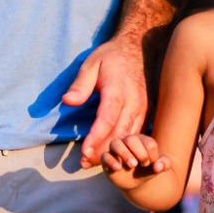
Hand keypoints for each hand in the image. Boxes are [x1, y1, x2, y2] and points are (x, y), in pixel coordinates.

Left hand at [63, 35, 149, 166]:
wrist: (139, 48)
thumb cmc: (111, 57)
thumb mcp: (91, 64)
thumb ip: (80, 84)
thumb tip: (68, 101)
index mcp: (118, 91)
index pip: (107, 119)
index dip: (96, 138)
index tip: (84, 152)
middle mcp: (134, 103)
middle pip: (119, 133)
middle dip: (103, 151)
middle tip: (85, 163)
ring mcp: (142, 109)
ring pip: (129, 137)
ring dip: (113, 152)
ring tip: (95, 163)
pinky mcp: (145, 113)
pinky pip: (136, 134)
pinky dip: (125, 147)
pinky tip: (113, 155)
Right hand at [100, 132, 171, 188]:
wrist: (135, 181)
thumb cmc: (147, 170)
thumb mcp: (158, 167)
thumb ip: (164, 165)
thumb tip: (158, 166)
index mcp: (142, 140)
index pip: (148, 142)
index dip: (152, 154)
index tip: (152, 163)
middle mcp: (127, 141)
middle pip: (131, 139)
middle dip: (140, 152)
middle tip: (145, 164)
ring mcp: (115, 149)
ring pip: (115, 143)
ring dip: (125, 153)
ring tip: (133, 165)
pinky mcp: (106, 159)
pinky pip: (105, 156)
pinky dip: (111, 161)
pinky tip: (118, 168)